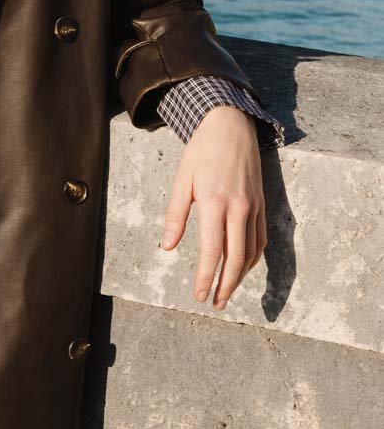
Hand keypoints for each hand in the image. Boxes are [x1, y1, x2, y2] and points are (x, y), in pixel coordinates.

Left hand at [159, 106, 266, 308]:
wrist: (231, 126)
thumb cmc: (201, 152)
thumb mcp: (181, 180)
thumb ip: (176, 215)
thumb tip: (167, 247)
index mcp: (215, 203)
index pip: (211, 251)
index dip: (206, 277)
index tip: (199, 295)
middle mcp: (238, 208)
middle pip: (236, 258)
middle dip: (226, 285)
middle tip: (214, 303)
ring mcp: (253, 207)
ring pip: (251, 252)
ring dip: (240, 276)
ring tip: (226, 291)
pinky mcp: (261, 204)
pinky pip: (259, 239)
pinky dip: (252, 258)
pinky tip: (242, 267)